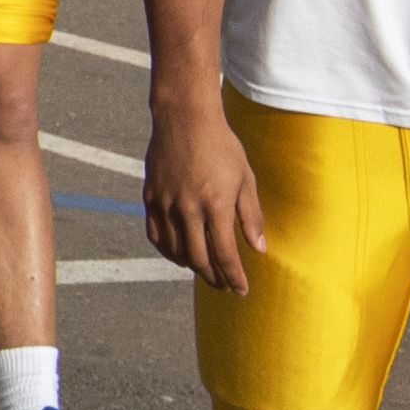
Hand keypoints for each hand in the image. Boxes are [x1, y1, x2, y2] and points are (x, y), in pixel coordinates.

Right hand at [141, 98, 267, 294]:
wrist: (184, 118)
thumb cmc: (221, 146)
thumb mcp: (244, 179)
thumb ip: (251, 216)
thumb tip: (259, 249)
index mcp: (216, 204)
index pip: (225, 254)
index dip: (235, 277)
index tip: (242, 291)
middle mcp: (188, 208)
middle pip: (199, 259)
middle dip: (214, 278)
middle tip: (225, 286)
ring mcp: (165, 203)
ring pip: (176, 251)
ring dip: (192, 267)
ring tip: (205, 271)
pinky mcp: (150, 197)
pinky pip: (156, 235)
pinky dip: (168, 251)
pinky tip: (179, 255)